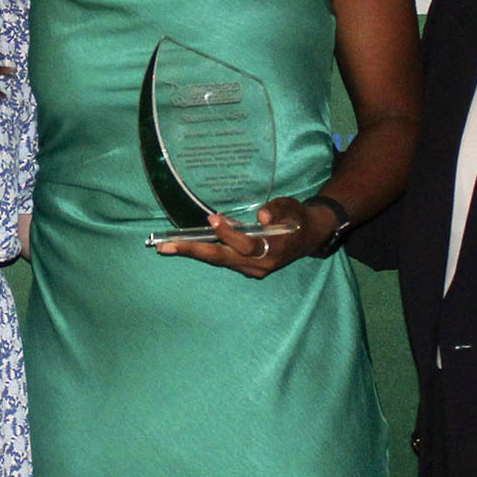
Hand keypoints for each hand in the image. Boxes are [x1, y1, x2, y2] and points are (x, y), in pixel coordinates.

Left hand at [152, 196, 328, 278]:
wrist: (310, 236)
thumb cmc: (298, 217)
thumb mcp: (291, 207)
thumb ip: (277, 210)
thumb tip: (262, 215)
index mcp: (275, 248)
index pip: (246, 245)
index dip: (229, 234)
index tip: (213, 219)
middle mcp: (261, 264)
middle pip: (223, 258)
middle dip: (193, 251)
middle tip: (166, 246)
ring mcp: (253, 270)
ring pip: (220, 261)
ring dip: (193, 253)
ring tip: (167, 247)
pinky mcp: (247, 268)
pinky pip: (223, 260)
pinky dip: (205, 252)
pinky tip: (186, 245)